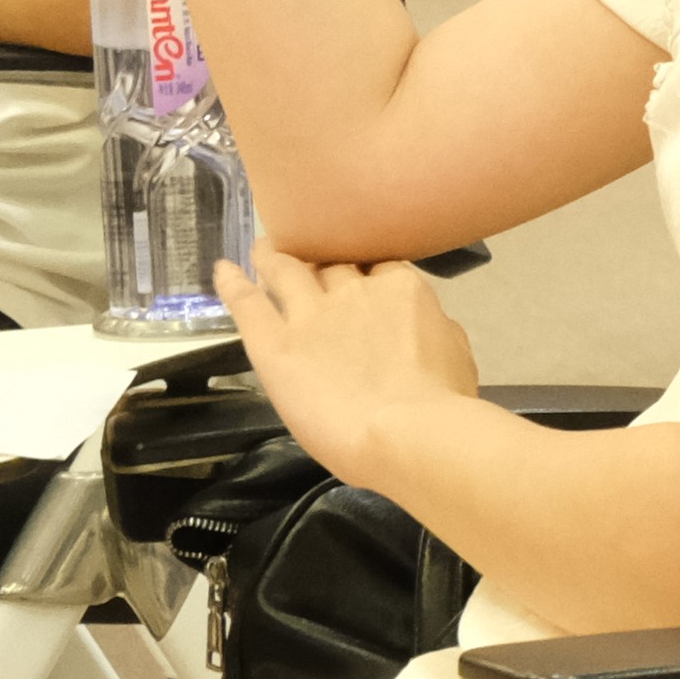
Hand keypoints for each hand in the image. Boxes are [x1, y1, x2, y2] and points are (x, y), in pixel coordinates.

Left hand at [208, 252, 478, 484]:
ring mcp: (310, 313)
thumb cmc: (443, 401)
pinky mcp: (274, 342)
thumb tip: (420, 322)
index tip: (362, 276)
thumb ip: (433, 326)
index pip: (378, 265)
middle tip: (310, 258)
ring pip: (284, 269)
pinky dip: (232, 282)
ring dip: (272, 255)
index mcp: (402, 290)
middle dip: (321, 258)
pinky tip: (223, 269)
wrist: (406, 431)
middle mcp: (354, 290)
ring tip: (264, 247)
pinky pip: (247, 302)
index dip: (366, 270)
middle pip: (331, 262)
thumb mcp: (456, 350)